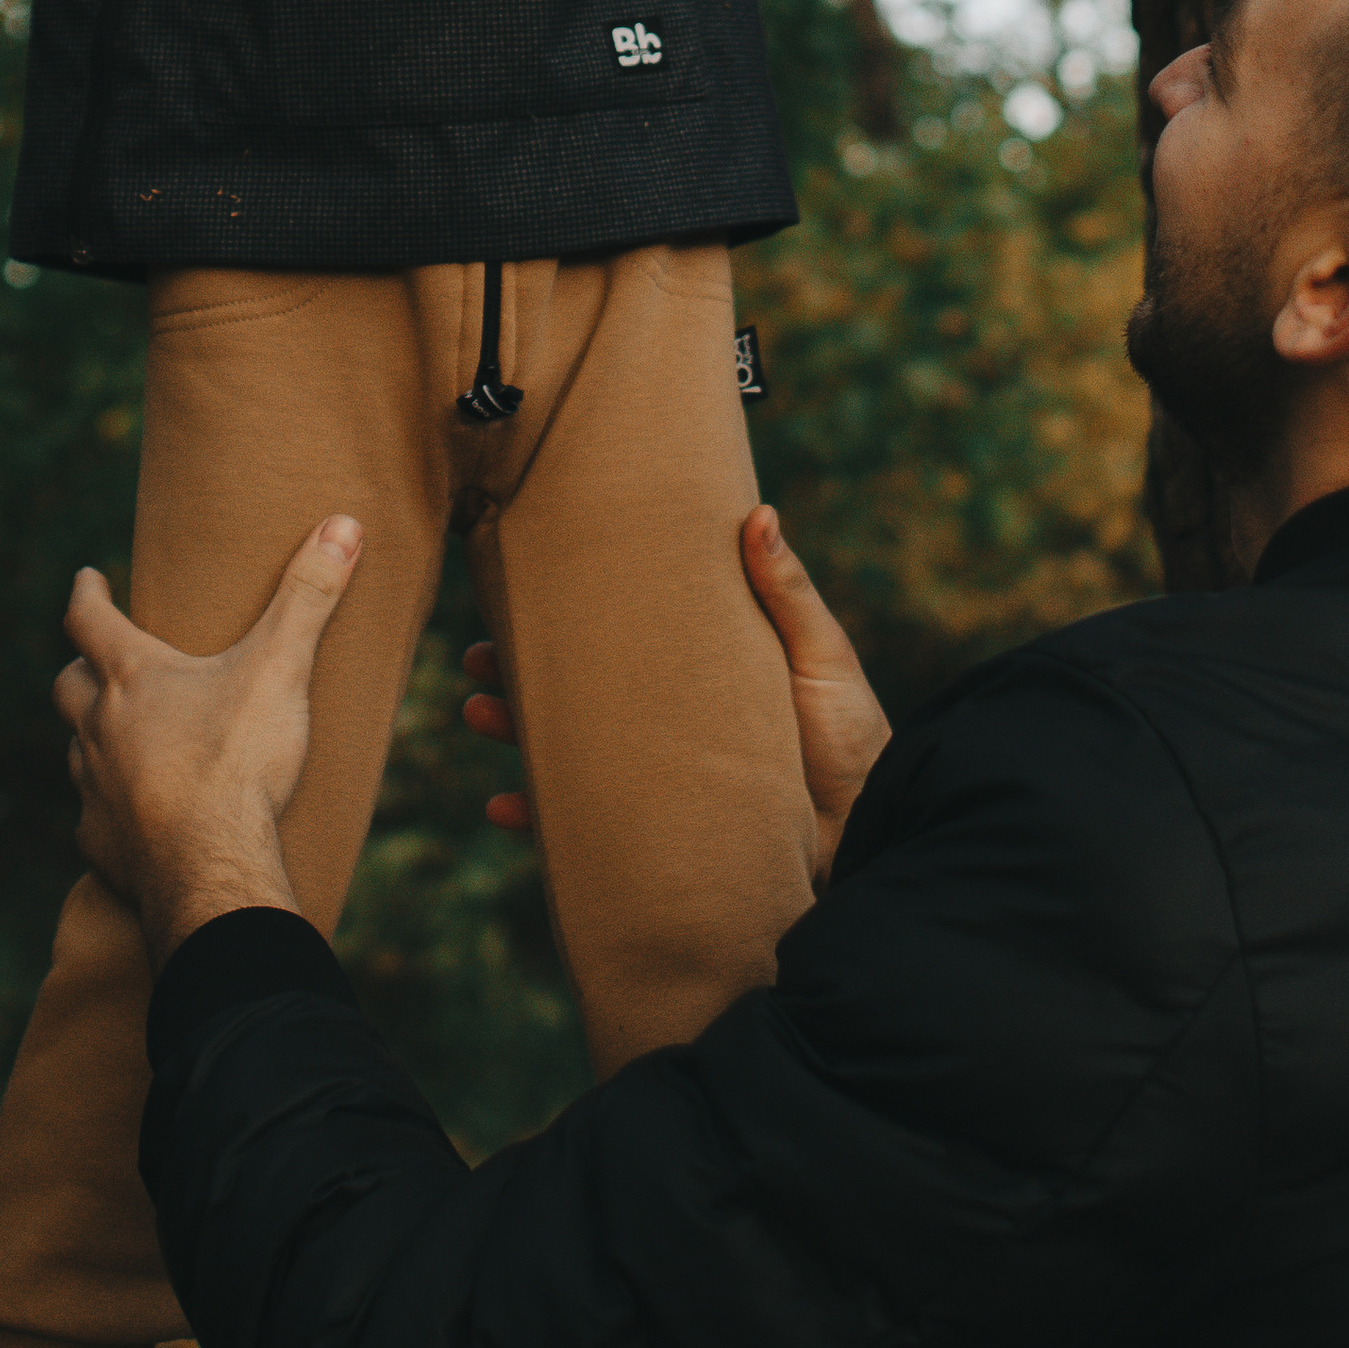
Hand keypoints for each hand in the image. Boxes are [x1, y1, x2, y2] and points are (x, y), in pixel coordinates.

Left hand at [54, 519, 361, 968]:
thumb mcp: (280, 667)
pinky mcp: (100, 844)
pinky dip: (107, 810)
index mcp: (133, 678)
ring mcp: (93, 789)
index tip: (86, 577)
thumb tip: (343, 523)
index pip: (89, 619)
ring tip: (119, 739)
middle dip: (80, 668)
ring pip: (76, 751)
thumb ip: (308, 595)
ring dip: (92, 738)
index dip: (86, 594)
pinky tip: (131, 818)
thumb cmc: (238, 760)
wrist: (211, 865)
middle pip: (68, 686)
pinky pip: (92, 819)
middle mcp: (99, 728)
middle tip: (94, 661)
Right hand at [460, 505, 889, 887]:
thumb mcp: (820, 654)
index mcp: (699, 673)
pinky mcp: (662, 835)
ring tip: (477, 716)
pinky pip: (589, 831)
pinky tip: (505, 810)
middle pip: (583, 695)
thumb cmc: (855, 735)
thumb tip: (757, 512)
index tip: (523, 591)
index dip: (574, 620)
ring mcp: (661, 779)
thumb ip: (786, 593)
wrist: (874, 829)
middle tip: (474, 660)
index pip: (625, 639)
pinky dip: (543, 823)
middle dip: (522, 678)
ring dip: (519, 736)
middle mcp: (670, 723)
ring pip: (571, 754)